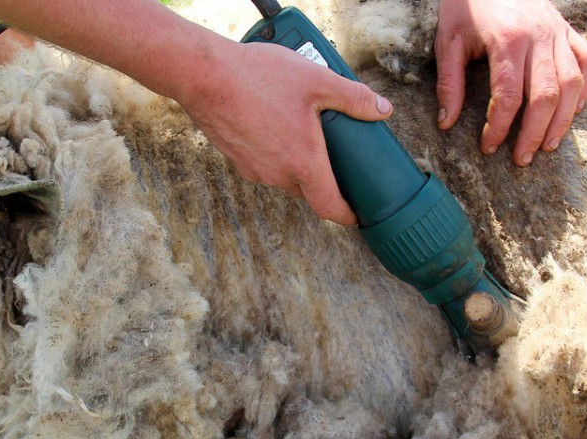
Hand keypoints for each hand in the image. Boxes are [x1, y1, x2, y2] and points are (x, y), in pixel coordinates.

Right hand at [177, 41, 392, 225]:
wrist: (204, 76)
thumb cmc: (260, 78)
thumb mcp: (317, 81)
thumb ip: (353, 97)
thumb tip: (382, 109)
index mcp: (304, 164)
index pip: (329, 207)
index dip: (346, 215)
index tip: (356, 214)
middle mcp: (278, 175)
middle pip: (309, 190)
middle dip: (324, 180)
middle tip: (335, 157)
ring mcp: (254, 169)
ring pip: (284, 176)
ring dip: (297, 163)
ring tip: (303, 130)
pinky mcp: (236, 159)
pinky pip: (264, 164)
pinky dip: (275, 153)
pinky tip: (274, 122)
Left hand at [434, 0, 586, 165]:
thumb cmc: (466, 6)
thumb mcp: (448, 41)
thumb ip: (449, 83)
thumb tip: (447, 123)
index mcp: (506, 41)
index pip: (508, 96)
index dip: (500, 127)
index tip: (489, 147)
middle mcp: (538, 37)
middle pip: (546, 96)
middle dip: (534, 133)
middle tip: (522, 159)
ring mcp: (557, 32)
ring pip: (572, 83)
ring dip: (563, 120)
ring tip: (549, 145)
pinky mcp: (567, 29)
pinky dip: (586, 88)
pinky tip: (573, 111)